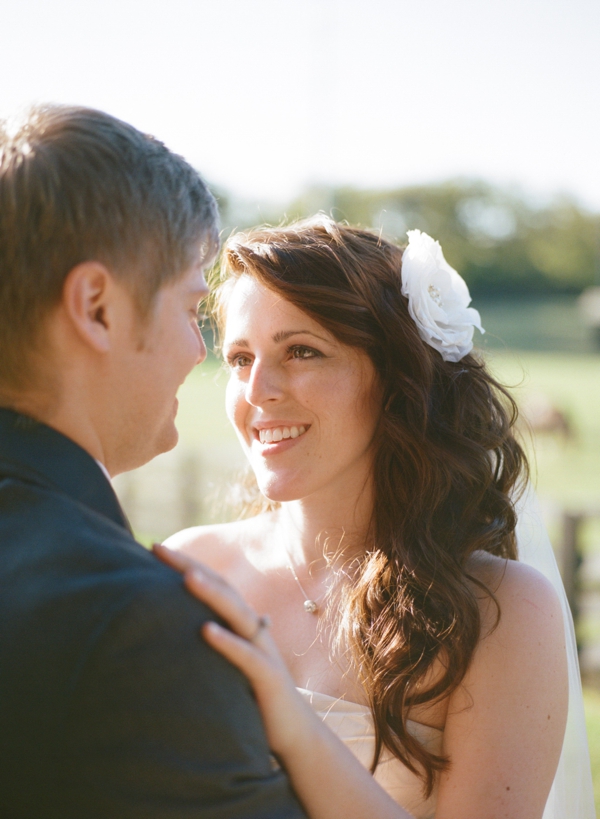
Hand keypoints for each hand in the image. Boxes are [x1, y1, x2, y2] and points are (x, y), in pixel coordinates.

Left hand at [154, 543, 409, 818]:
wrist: (294, 733)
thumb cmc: (255, 697)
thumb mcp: (232, 663)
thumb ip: (218, 641)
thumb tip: (191, 623)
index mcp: (241, 623)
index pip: (212, 584)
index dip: (186, 564)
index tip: (153, 549)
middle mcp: (253, 628)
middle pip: (222, 588)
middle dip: (190, 567)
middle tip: (158, 549)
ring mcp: (262, 650)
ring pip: (236, 613)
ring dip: (211, 594)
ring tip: (186, 578)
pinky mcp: (268, 677)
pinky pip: (247, 656)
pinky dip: (228, 642)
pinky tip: (206, 631)